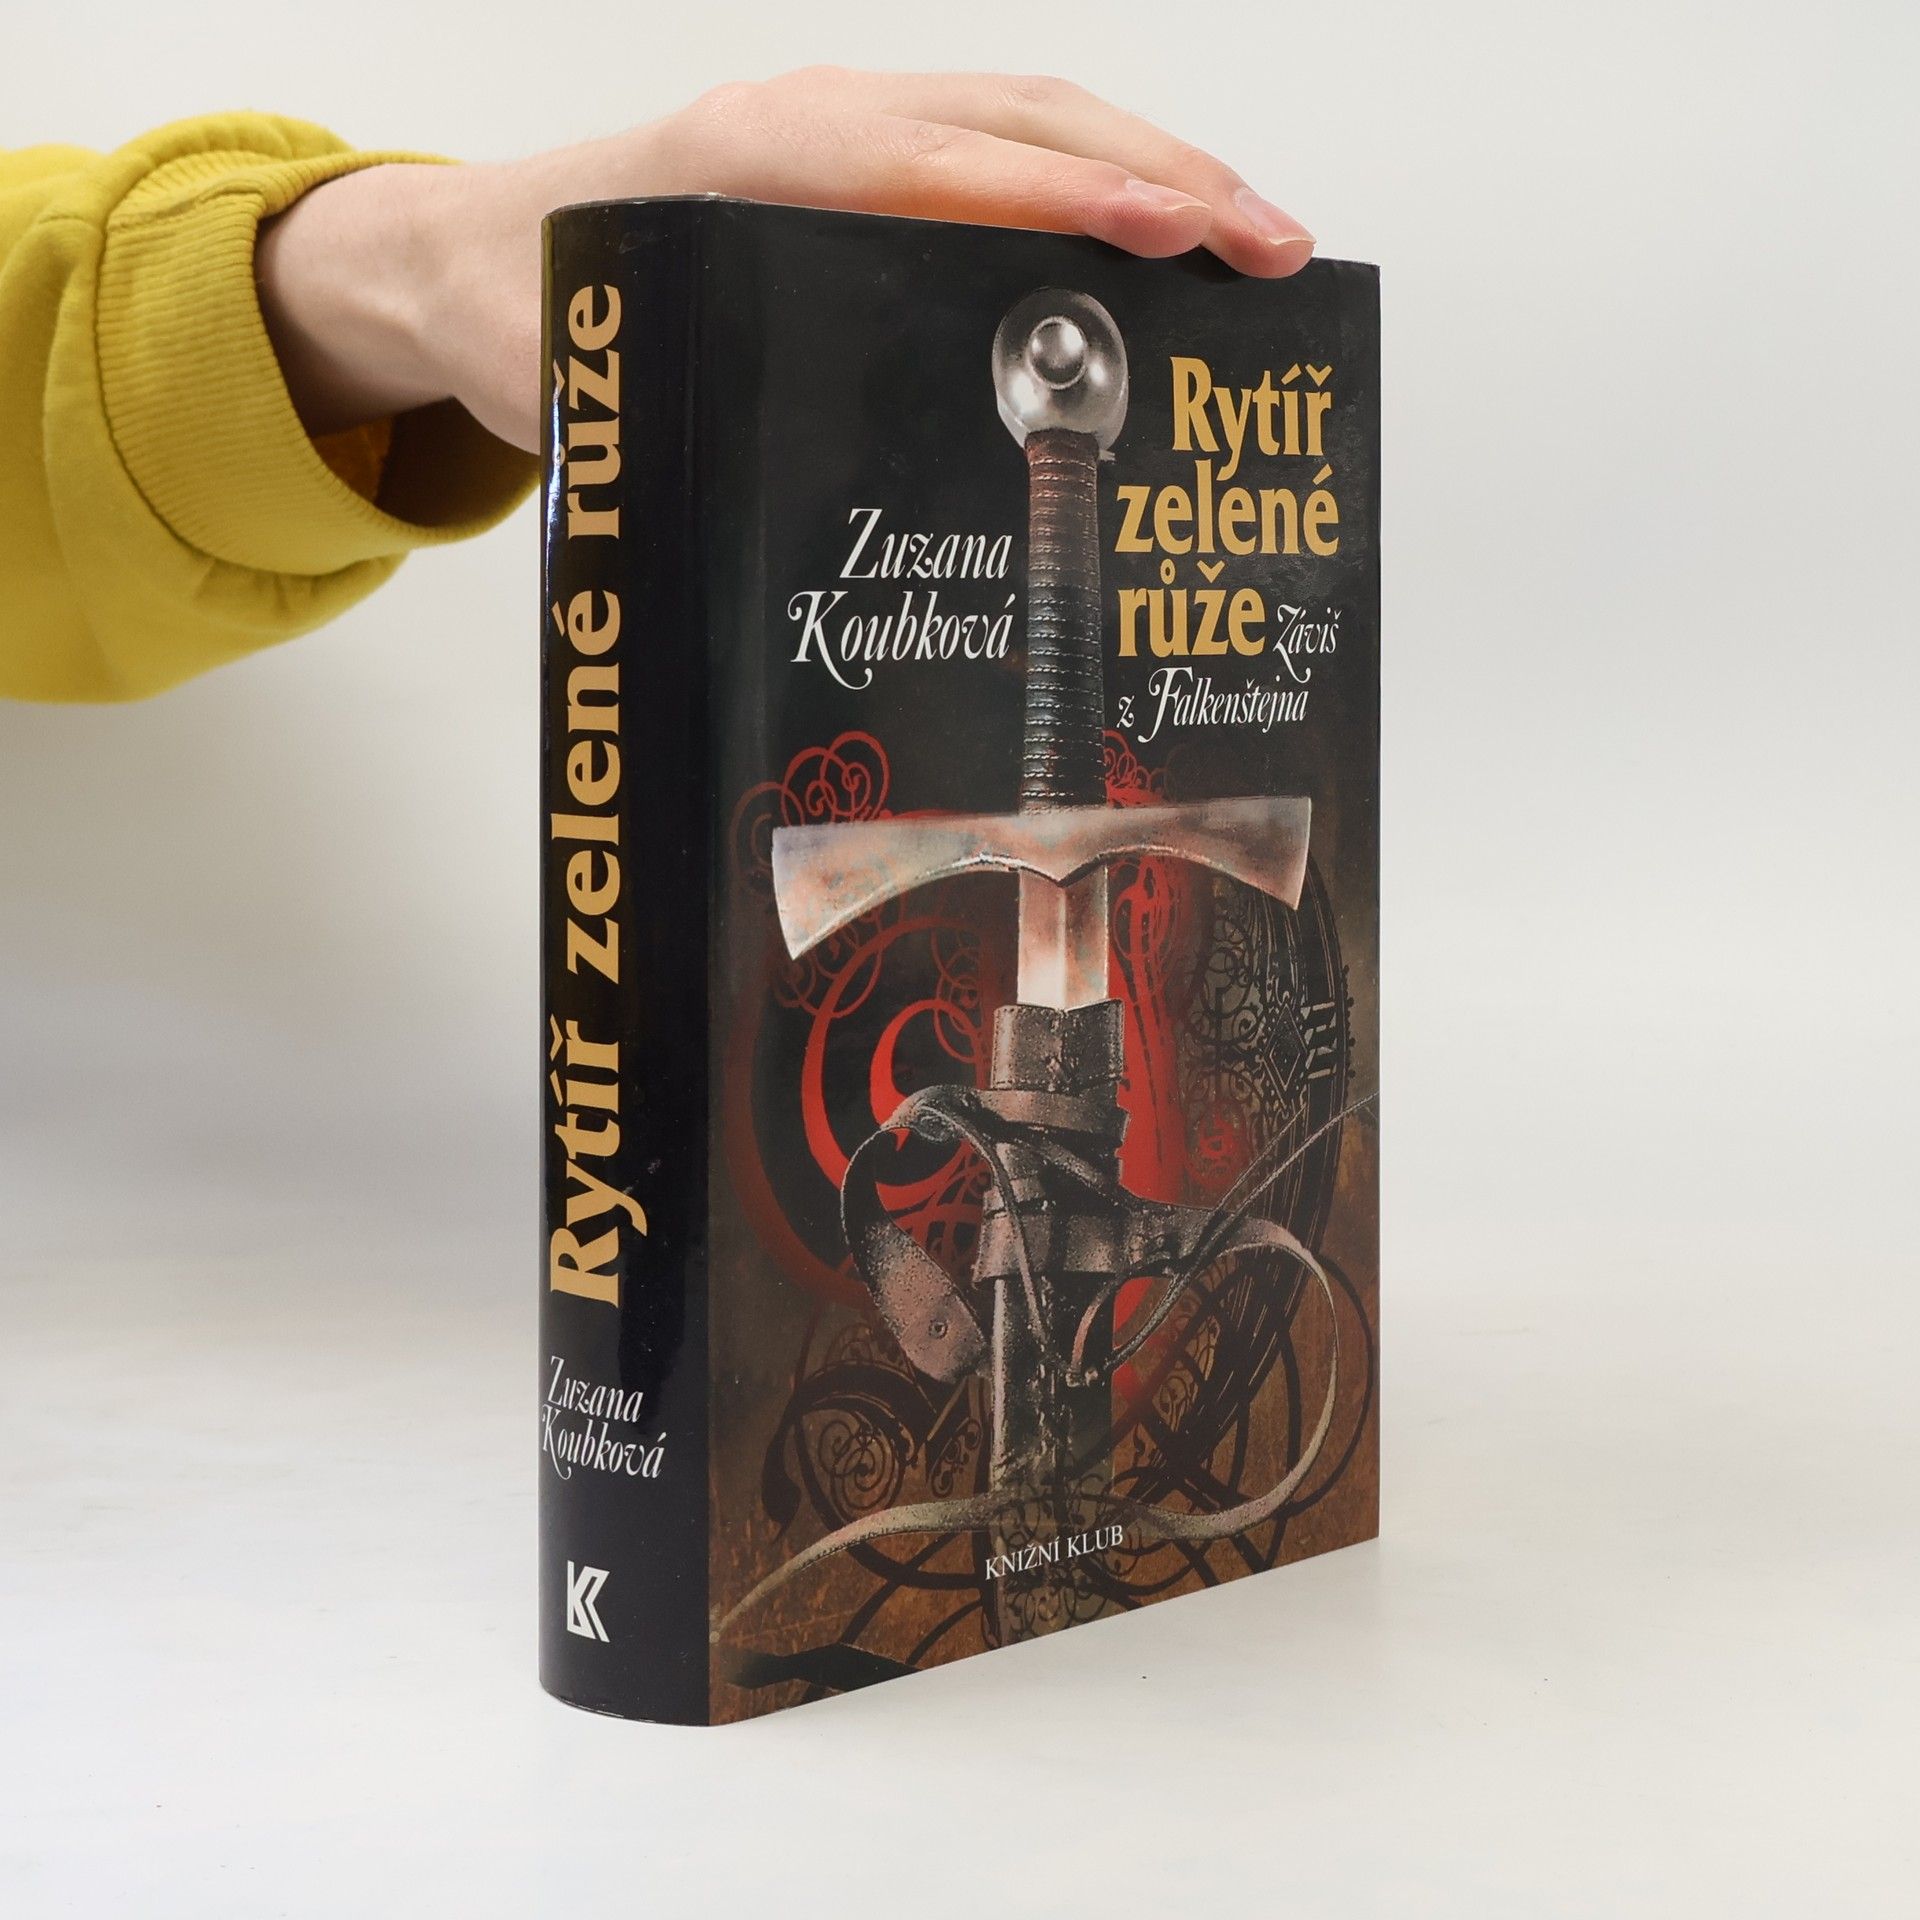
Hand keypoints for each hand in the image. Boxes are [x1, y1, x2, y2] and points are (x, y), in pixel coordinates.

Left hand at [257, 68, 1315, 454]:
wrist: (461, 256)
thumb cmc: (518, 298)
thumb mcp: (559, 351)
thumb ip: (640, 389)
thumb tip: (729, 471)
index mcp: (755, 160)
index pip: (944, 165)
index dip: (1063, 198)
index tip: (1167, 232)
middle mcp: (819, 129)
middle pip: (1024, 125)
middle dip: (1163, 177)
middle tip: (1273, 248)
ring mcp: (850, 141)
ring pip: (1032, 130)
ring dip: (1153, 172)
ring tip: (1253, 244)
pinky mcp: (867, 176)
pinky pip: (1003, 159)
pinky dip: (1095, 187)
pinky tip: (1158, 247)